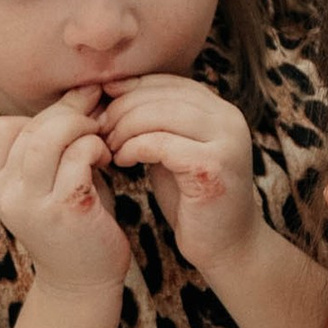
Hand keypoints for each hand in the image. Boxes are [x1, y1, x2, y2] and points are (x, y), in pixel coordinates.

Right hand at [0, 91, 128, 293]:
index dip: (40, 114)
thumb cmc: (74, 219)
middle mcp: (7, 193)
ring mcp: (32, 203)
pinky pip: (79, 157)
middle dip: (70, 112)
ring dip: (83, 127)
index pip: (1, 127)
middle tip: (97, 115)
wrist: (83, 279)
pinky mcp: (65, 210)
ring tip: (99, 139)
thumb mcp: (51, 179)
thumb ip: (54, 143)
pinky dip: (96, 148)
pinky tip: (106, 160)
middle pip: (31, 127)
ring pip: (51, 136)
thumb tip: (84, 89)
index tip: (71, 115)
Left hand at [101, 75, 263, 283]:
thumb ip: (158, 124)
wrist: (224, 245)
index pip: (170, 82)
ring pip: (160, 115)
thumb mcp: (174, 152)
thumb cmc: (192, 200)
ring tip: (108, 146)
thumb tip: (114, 94)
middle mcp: (229, 118)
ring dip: (124, 128)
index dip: (132, 88)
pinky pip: (162, 144)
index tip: (101, 104)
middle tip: (98, 128)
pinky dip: (134, 148)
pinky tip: (121, 160)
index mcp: (221, 110)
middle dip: (123, 108)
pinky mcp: (213, 166)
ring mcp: (226, 141)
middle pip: (163, 95)